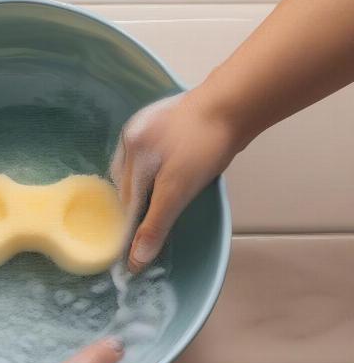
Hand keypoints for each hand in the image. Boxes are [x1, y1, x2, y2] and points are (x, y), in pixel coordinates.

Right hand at [111, 90, 237, 273]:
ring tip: (163, 198)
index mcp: (131, 152)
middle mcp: (132, 136)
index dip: (134, 225)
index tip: (142, 245)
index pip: (126, 202)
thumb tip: (135, 260)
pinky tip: (169, 171)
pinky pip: (150, 153)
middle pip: (129, 185)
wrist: (235, 102)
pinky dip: (155, 168)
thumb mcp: (178, 191)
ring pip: (138, 168)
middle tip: (155, 224)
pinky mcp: (161, 121)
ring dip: (147, 187)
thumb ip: (155, 225)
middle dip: (140, 205)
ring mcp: (146, 125)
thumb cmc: (207, 145)